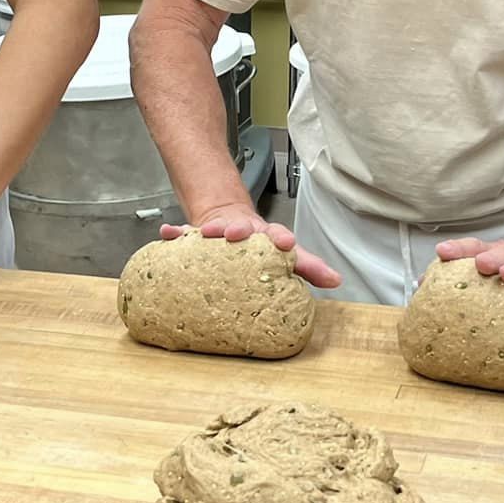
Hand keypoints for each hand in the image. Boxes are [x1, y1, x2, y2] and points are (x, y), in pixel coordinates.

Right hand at [171, 203, 341, 288]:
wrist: (230, 222)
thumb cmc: (260, 246)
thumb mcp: (284, 257)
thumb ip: (308, 267)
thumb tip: (336, 280)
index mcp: (265, 237)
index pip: (277, 236)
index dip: (281, 239)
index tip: (285, 244)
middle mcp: (243, 231)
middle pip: (242, 228)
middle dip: (239, 229)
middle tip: (235, 233)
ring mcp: (219, 233)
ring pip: (213, 228)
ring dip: (209, 230)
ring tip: (204, 233)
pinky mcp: (196, 236)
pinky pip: (184, 234)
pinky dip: (175, 234)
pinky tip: (167, 235)